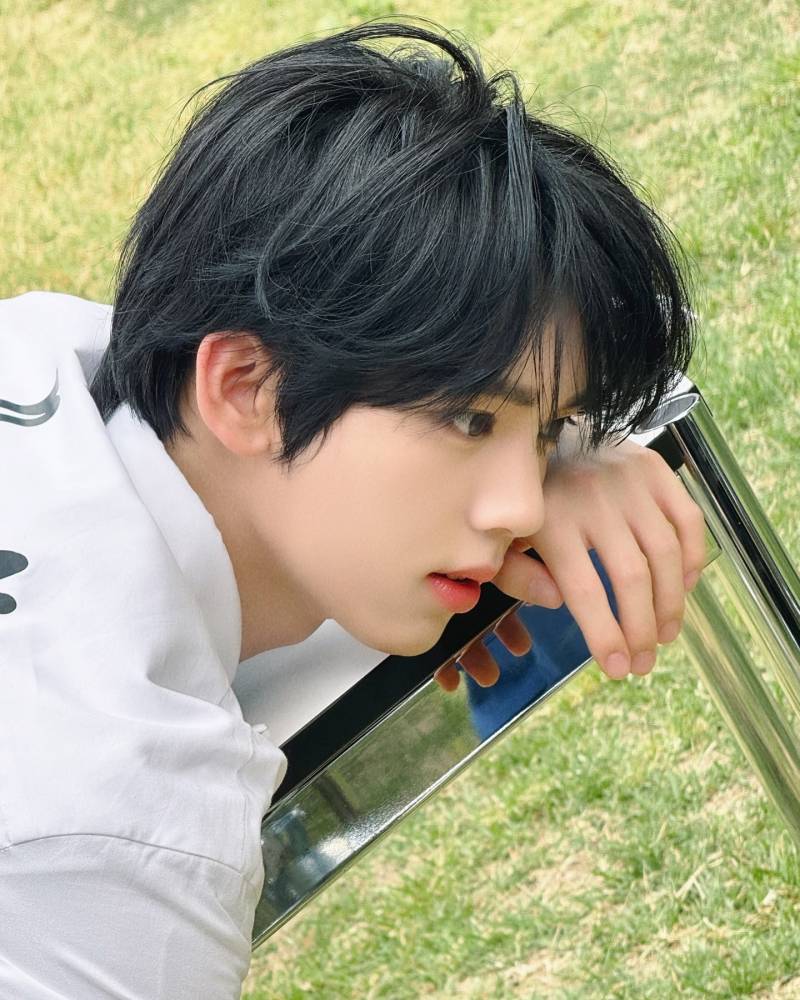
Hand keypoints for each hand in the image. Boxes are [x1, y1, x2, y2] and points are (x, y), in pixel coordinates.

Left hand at [434, 439, 705, 690]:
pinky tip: (687, 587)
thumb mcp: (501, 537)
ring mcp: (628, 483)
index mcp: (551, 521)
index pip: (585, 590)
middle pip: (630, 577)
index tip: (616, 668)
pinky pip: (688, 520)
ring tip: (665, 635)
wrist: (545, 429)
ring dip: (672, 603)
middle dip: (641, 629)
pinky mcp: (654, 469)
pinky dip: (694, 558)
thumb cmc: (523, 497)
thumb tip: (554, 603)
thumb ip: (517, 575)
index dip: (604, 634)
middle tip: (643, 663)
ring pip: (665, 554)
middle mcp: (593, 500)